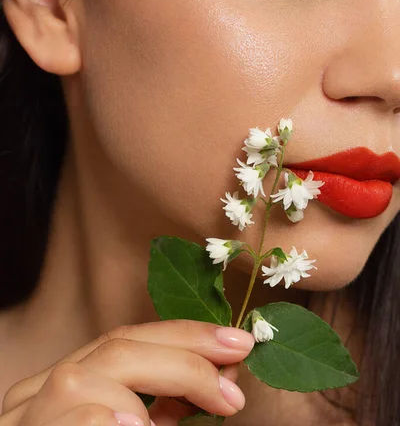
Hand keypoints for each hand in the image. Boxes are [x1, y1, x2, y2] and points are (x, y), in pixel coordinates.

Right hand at [1, 320, 254, 425]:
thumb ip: (168, 404)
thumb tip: (225, 371)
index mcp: (67, 383)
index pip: (126, 338)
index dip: (184, 335)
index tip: (238, 343)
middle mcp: (36, 394)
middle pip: (112, 347)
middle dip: (182, 358)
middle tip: (234, 391)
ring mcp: (22, 421)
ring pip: (79, 379)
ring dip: (146, 395)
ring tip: (181, 422)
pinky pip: (76, 416)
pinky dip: (111, 420)